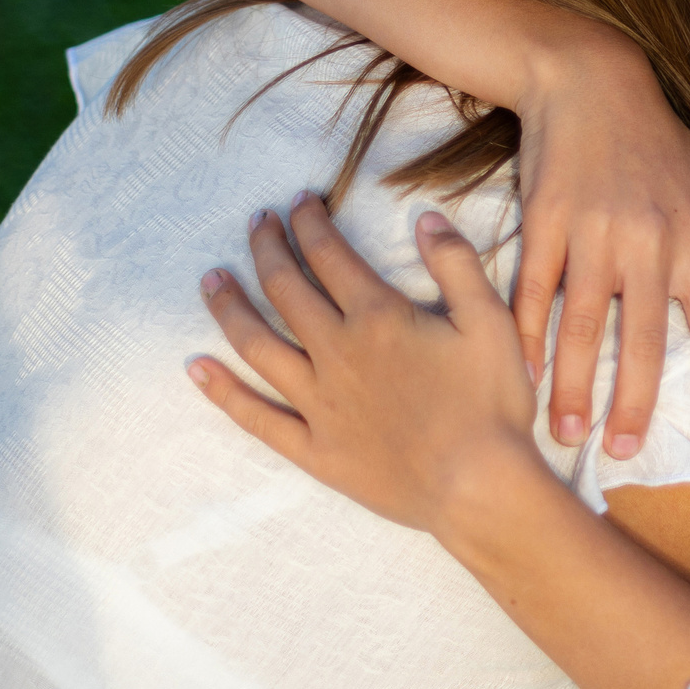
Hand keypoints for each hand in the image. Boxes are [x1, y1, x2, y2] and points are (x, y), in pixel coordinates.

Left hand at [187, 195, 548, 536]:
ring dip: (229, 307)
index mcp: (378, 318)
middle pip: (285, 289)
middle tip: (257, 224)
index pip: (330, 255)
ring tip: (211, 281)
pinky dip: (222, 391)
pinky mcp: (314, 448)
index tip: (299, 201)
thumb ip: (457, 264)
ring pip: (257, 344)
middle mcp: (336, 352)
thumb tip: (426, 218)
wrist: (478, 486)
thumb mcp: (491, 322)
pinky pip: (256, 416)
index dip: (310, 222)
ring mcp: (318, 403)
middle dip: (267, 248)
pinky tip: (197, 368)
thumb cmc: (492, 405)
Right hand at [511, 40, 689, 459]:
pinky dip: (525, 334)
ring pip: (584, 322)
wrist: (588, 79)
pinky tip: (522, 373)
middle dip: (636, 401)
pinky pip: (535, 289)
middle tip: (626, 452)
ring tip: (568, 431)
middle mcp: (648, 242)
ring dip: (575, 382)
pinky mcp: (545, 221)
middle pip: (647, 337)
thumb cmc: (658, 138)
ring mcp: (593, 232)